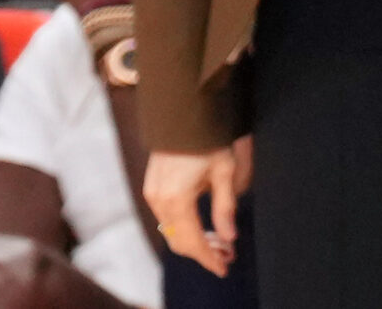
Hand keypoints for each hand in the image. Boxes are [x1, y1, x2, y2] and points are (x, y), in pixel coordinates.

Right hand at [143, 146, 245, 276]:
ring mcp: (152, 195)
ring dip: (194, 242)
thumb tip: (229, 238)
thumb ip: (225, 207)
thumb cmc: (207, 140)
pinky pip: (167, 219)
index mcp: (177, 199)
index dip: (209, 258)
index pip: (192, 241)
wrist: (182, 115)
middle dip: (203, 253)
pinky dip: (184, 228)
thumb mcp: (224, 172)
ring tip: (220, 243)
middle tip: (227, 256)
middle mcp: (159, 200)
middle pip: (179, 241)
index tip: (224, 267)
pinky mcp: (152, 189)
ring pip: (172, 232)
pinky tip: (203, 228)